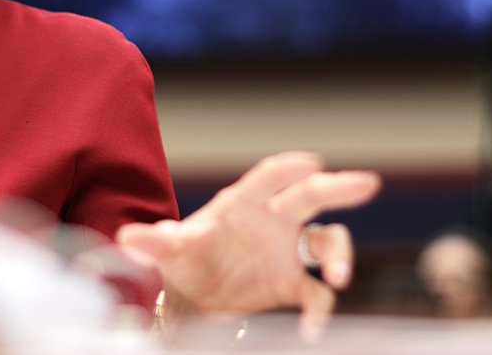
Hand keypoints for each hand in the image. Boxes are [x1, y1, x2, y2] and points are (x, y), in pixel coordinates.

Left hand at [115, 151, 379, 340]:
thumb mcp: (167, 251)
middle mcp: (273, 220)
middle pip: (310, 198)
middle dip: (338, 188)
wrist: (194, 299)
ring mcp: (287, 251)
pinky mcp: (292, 285)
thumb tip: (126, 237)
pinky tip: (310, 329)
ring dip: (340, 256)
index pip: (269, 177)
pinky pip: (317, 294)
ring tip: (339, 278)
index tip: (311, 162)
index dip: (289, 168)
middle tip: (365, 183)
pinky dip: (320, 310)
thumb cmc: (184, 260)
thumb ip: (153, 242)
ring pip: (327, 242)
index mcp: (243, 203)